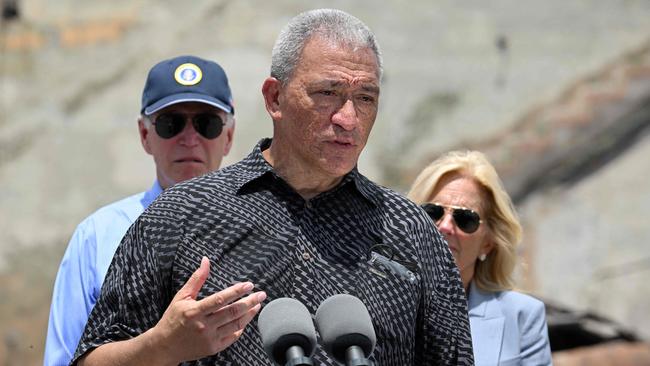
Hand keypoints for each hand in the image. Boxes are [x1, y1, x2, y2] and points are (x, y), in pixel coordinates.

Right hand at [149, 256, 265, 363]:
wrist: (165, 346)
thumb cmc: (173, 319)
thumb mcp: (182, 297)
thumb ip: (196, 279)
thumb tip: (206, 261)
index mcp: (195, 311)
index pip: (220, 299)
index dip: (236, 291)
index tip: (249, 285)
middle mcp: (204, 326)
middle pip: (232, 312)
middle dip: (250, 302)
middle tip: (261, 294)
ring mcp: (209, 338)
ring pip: (235, 324)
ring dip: (249, 314)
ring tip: (257, 305)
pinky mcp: (213, 348)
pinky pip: (232, 337)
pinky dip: (241, 328)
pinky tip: (245, 320)